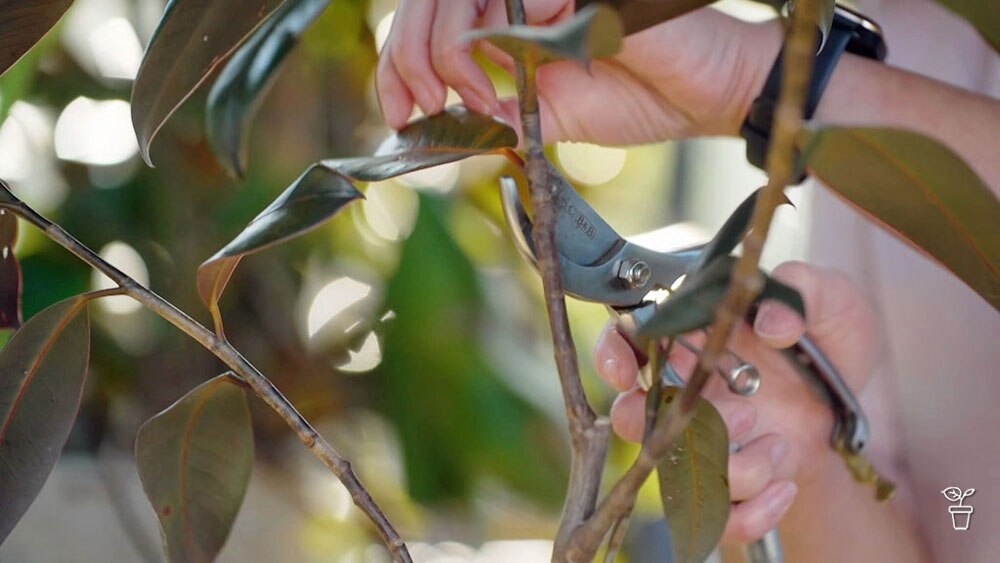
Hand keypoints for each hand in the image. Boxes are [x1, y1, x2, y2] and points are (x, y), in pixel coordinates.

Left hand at [376, 1, 781, 142]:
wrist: (705, 94)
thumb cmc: (639, 98)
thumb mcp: (549, 119)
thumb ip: (500, 117)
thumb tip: (441, 130)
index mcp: (507, 24)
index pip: (426, 27)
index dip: (396, 66)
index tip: (398, 115)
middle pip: (426, 3)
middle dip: (409, 59)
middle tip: (425, 109)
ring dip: (449, 52)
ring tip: (481, 99)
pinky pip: (520, 1)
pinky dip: (506, 39)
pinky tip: (518, 77)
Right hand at [594, 262, 880, 542]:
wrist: (853, 406)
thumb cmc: (827, 342)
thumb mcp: (833, 302)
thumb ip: (804, 292)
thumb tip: (772, 323)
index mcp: (692, 336)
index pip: (624, 339)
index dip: (612, 356)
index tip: (627, 373)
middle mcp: (684, 389)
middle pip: (632, 416)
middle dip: (678, 424)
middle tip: (747, 414)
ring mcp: (700, 440)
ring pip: (676, 471)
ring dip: (733, 469)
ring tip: (781, 445)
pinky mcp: (726, 484)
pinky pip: (718, 518)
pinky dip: (752, 512)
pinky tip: (786, 486)